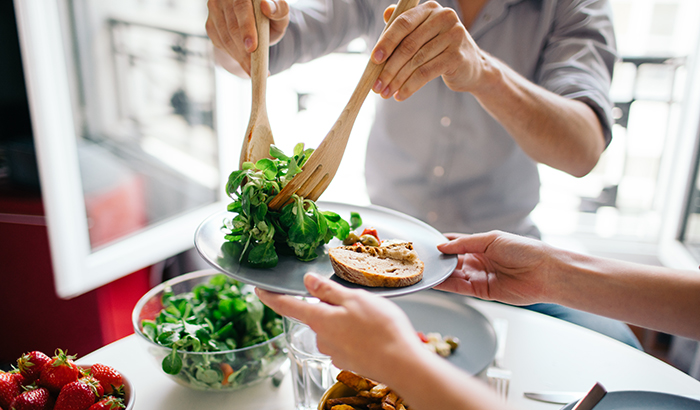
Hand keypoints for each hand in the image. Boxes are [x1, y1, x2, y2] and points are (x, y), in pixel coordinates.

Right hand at [206, 0, 289, 74]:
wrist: (256, 23)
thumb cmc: (270, 17)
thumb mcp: (280, 15)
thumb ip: (279, 10)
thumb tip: (267, 7)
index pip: (241, 7)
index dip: (246, 28)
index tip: (252, 47)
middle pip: (232, 26)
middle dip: (242, 50)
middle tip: (253, 68)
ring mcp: (214, 9)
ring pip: (225, 38)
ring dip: (238, 57)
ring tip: (252, 70)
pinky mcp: (210, 24)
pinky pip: (220, 43)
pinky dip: (233, 56)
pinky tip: (243, 62)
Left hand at [255, 273, 424, 381]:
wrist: (402, 364)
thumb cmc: (381, 330)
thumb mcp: (354, 299)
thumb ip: (328, 290)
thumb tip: (307, 281)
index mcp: (320, 319)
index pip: (287, 306)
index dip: (270, 296)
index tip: (259, 290)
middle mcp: (322, 338)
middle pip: (317, 315)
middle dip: (330, 305)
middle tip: (356, 299)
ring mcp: (335, 352)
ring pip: (334, 327)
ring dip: (347, 320)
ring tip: (372, 317)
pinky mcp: (349, 361)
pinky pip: (347, 341)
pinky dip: (357, 334)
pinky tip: (374, 332)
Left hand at [370, 1, 487, 100]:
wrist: (472, 67)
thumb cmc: (441, 50)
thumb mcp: (424, 35)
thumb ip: (406, 26)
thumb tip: (386, 14)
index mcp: (431, 9)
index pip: (403, 23)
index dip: (386, 42)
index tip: (374, 59)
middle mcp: (444, 18)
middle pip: (408, 45)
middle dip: (389, 68)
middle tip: (377, 85)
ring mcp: (453, 36)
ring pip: (416, 61)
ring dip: (397, 80)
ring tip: (386, 92)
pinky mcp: (457, 56)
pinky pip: (426, 73)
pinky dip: (410, 86)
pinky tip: (401, 95)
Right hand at [434, 231, 556, 304]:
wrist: (544, 272)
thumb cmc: (524, 250)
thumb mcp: (491, 239)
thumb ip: (464, 243)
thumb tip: (442, 246)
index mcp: (481, 245)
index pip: (456, 243)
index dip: (441, 243)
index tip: (426, 244)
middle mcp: (479, 261)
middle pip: (452, 261)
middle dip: (438, 260)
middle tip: (421, 259)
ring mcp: (480, 276)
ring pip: (454, 275)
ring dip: (440, 273)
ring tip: (424, 271)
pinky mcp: (482, 292)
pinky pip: (460, 288)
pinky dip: (447, 285)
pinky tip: (435, 281)